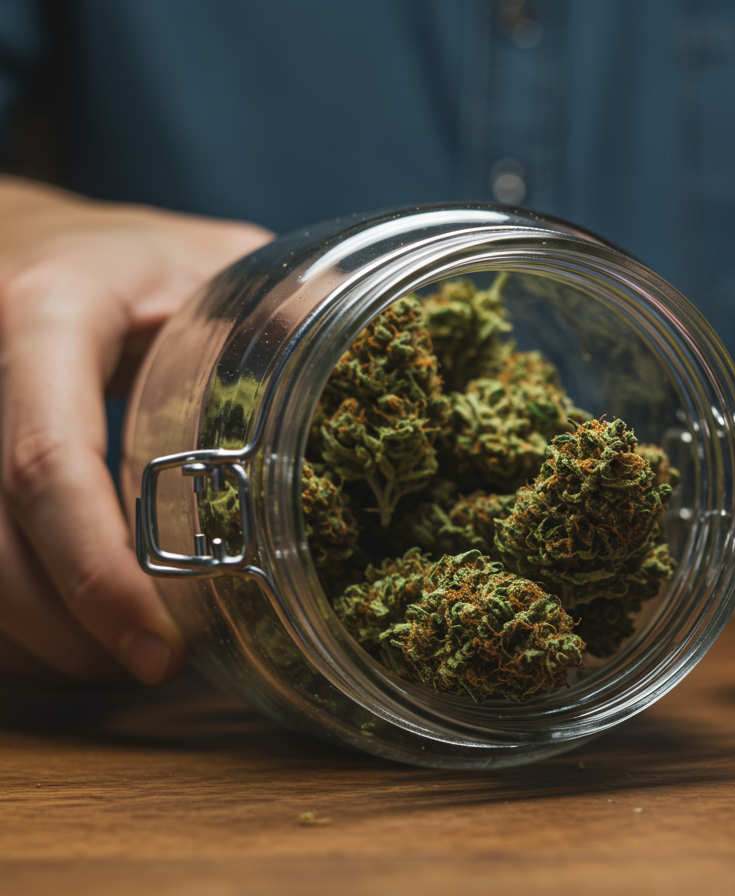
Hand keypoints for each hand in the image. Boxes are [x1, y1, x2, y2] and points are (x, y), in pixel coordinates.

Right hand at [0, 177, 271, 684]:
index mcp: (46, 314)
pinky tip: (86, 630)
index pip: (47, 460)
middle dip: (71, 624)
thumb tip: (382, 363)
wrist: (29, 248)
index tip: (161, 644)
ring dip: (43, 634)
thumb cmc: (139, 260)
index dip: (94, 566)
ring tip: (129, 658)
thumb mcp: (218, 261)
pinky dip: (24, 615)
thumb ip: (288, 310)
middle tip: (158, 666)